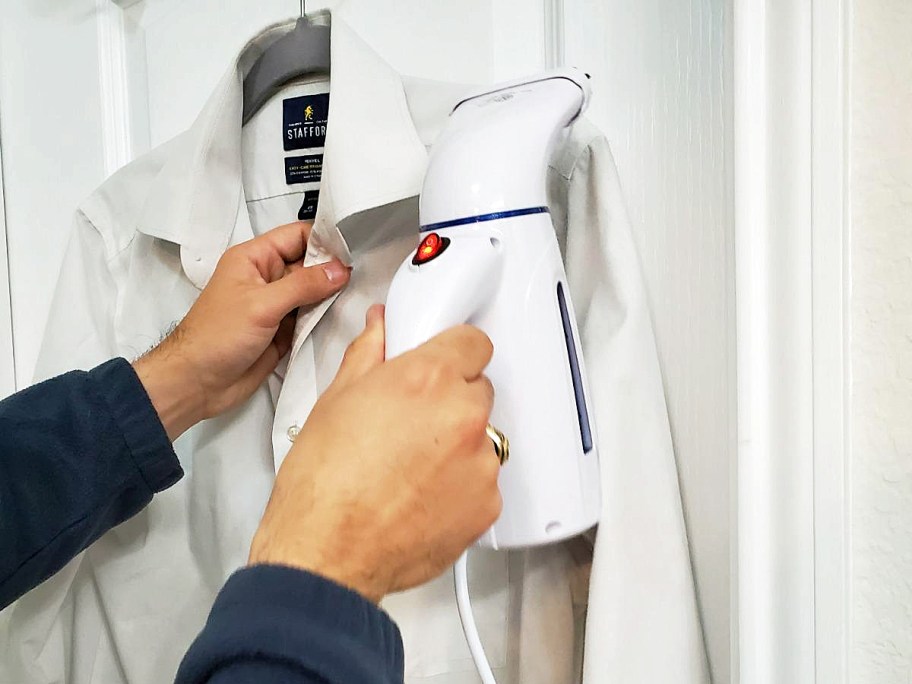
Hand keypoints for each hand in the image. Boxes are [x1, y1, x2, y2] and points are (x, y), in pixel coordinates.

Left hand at [133, 222, 349, 438]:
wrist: (197, 382)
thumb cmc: (216, 336)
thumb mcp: (262, 304)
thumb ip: (303, 285)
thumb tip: (339, 270)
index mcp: (255, 259)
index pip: (297, 236)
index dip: (324, 240)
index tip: (352, 250)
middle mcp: (267, 278)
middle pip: (310, 263)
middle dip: (333, 269)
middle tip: (363, 275)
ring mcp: (276, 305)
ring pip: (313, 292)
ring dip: (331, 296)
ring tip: (360, 295)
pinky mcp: (283, 330)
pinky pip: (311, 318)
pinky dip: (325, 319)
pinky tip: (344, 317)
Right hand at [248, 306, 502, 602]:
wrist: (326, 554)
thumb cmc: (323, 483)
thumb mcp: (335, 400)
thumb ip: (369, 354)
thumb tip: (381, 329)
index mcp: (428, 379)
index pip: (474, 342)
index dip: (455, 352)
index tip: (445, 363)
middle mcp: (463, 415)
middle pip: (478, 390)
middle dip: (450, 400)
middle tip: (412, 422)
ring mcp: (480, 462)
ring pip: (482, 437)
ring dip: (457, 444)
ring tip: (411, 467)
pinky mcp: (486, 504)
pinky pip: (483, 480)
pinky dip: (461, 485)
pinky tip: (421, 495)